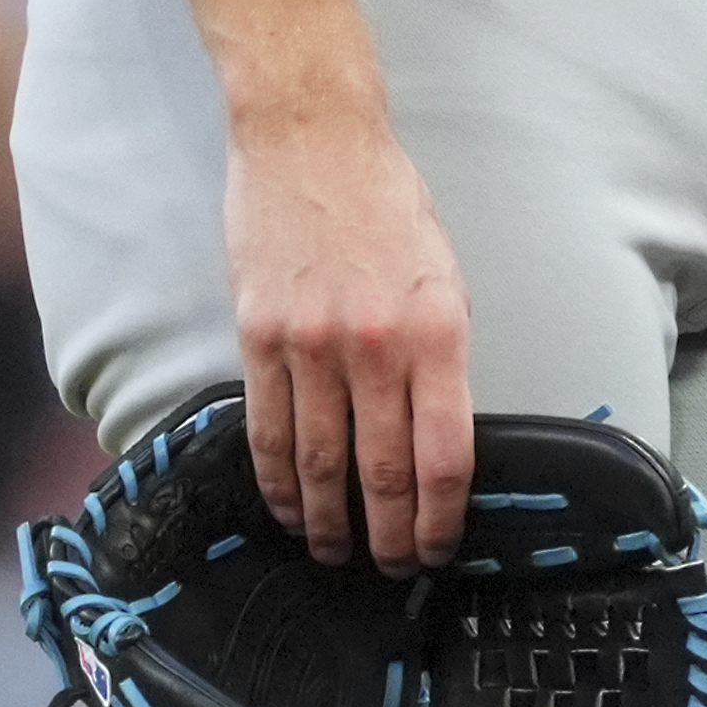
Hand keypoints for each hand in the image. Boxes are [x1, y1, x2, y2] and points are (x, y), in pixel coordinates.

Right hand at [224, 102, 470, 569]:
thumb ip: (442, 355)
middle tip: (390, 566)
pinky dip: (278, 481)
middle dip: (388, 535)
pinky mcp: (260, 337)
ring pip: (320, 463)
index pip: (444, 455)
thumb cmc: (385, 203)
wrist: (312, 141)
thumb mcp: (445, 275)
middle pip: (383, 473)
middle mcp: (377, 346)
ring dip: (330, 522)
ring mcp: (312, 345)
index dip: (440, 517)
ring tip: (335, 551)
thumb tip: (436, 436)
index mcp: (437, 332)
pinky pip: (268, 429)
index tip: (438, 546)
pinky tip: (290, 507)